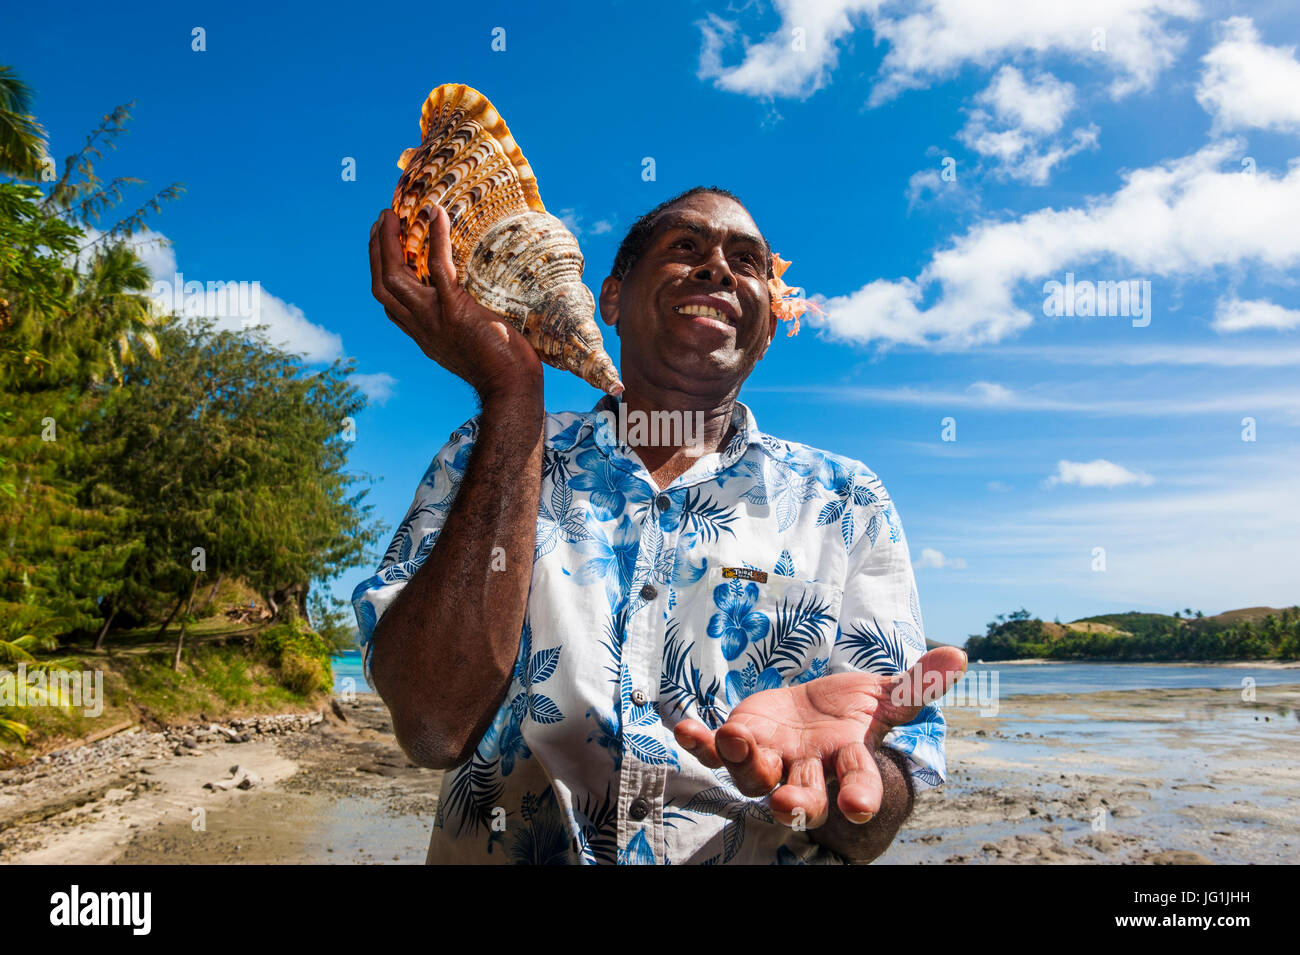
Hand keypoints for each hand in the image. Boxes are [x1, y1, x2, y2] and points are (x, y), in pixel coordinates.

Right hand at [369, 206, 542, 400]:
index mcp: (424, 334)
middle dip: (376, 251)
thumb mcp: (471, 346)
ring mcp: (435, 318)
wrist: (512, 387)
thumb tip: (478, 304)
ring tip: (392, 215)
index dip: (380, 272)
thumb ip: (463, 325)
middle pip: (382, 285)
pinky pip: (438, 267)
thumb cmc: (503, 368)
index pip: (390, 303)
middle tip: (382, 221)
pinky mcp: (455, 310)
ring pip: (396, 275)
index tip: (381, 246)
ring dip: (388, 242)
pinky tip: (436, 214)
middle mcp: (422, 326)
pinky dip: (436, 238)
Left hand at [673, 646, 966, 827]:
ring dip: (741, 760)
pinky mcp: (738, 744)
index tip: (858, 809)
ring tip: (733, 737)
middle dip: (794, 802)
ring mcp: (769, 760)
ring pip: (753, 774)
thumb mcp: (884, 695)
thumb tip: (960, 656)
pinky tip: (682, 728)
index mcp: (847, 759)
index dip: (860, 796)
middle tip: (786, 804)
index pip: (858, 782)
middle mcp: (806, 769)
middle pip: (801, 795)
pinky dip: (697, 743)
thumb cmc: (852, 710)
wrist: (812, 711)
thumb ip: (916, 684)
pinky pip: (712, 752)